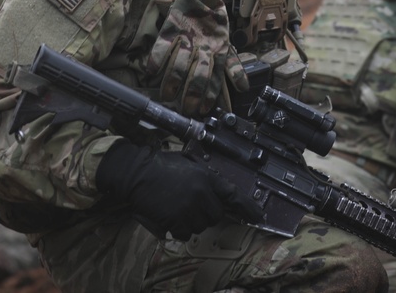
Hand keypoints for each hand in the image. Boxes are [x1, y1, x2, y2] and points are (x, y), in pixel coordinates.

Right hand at [97, 141, 262, 239]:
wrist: (137, 173)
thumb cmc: (160, 166)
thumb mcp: (188, 162)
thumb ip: (204, 175)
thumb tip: (216, 187)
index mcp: (206, 176)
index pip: (233, 194)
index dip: (248, 207)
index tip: (258, 216)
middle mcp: (201, 192)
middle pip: (216, 215)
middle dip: (207, 214)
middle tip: (192, 206)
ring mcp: (189, 207)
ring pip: (200, 226)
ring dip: (191, 222)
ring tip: (178, 208)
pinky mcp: (175, 219)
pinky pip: (184, 233)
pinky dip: (178, 229)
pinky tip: (170, 217)